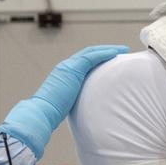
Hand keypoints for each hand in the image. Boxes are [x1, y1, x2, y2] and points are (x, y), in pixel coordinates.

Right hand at [0, 45, 128, 157]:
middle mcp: (65, 67)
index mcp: (64, 74)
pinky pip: (92, 57)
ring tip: (123, 50)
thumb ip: (77, 102)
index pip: (84, 62)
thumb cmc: (52, 115)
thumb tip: (88, 112)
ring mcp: (68, 66)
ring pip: (92, 52)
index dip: (98, 59)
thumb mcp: (68, 105)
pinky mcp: (72, 69)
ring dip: (108, 50)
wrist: (42, 113)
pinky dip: (105, 53)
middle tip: (121, 51)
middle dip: (105, 51)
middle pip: (89, 54)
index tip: (112, 61)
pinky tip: (116, 53)